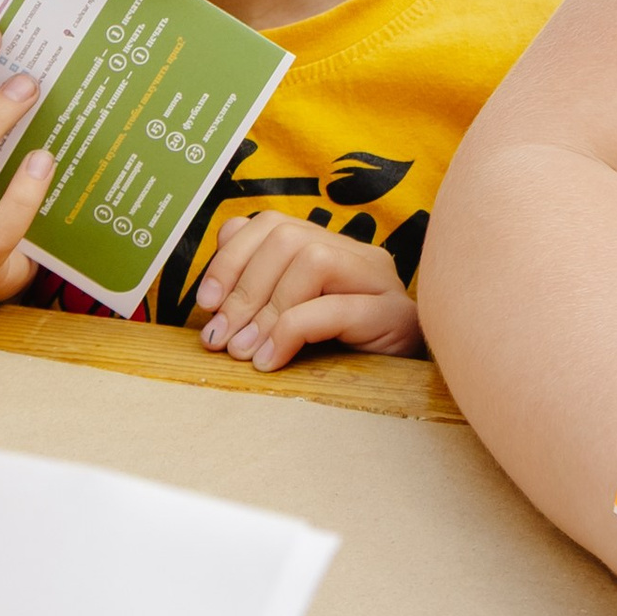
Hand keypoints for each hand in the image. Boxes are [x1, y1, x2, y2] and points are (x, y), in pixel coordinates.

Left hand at [193, 214, 426, 370]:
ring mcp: (380, 282)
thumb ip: (264, 281)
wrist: (409, 392)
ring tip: (246, 353)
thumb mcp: (295, 318)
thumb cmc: (344, 357)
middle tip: (221, 338)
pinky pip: (336, 309)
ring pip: (314, 260)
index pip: (273, 223)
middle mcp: (359, 255)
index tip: (206, 304)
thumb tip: (224, 241)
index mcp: (333, 248)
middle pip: (288, 237)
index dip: (231, 257)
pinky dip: (292, 332)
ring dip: (268, 309)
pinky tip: (271, 361)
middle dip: (244, 287)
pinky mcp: (394, 317)